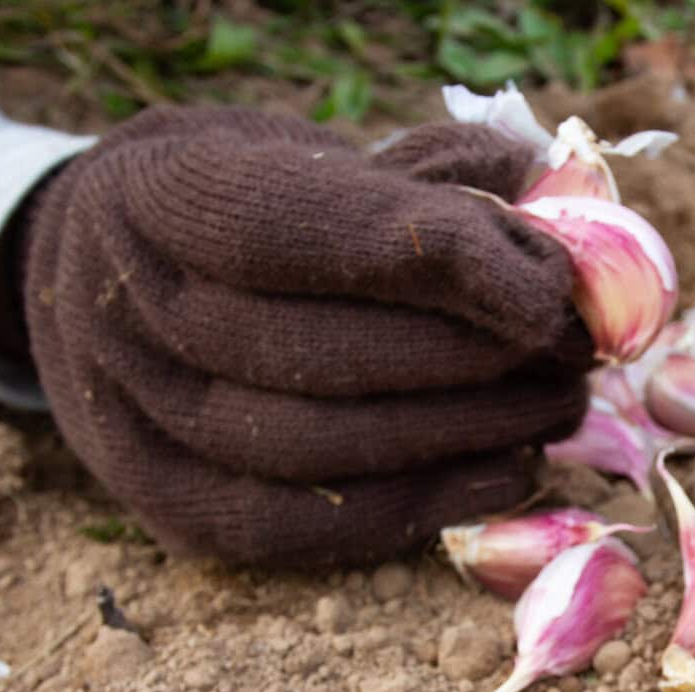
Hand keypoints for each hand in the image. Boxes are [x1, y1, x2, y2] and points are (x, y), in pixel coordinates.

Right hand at [21, 107, 595, 566]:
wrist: (121, 276)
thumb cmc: (263, 207)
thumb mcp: (333, 157)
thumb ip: (444, 178)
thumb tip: (572, 218)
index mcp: (161, 192)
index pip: (303, 230)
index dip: (438, 260)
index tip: (549, 289)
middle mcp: (123, 308)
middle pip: (312, 354)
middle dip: (468, 360)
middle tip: (573, 357)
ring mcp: (129, 418)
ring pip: (311, 450)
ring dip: (459, 436)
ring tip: (556, 409)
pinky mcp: (165, 505)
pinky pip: (299, 530)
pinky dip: (419, 507)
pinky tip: (509, 471)